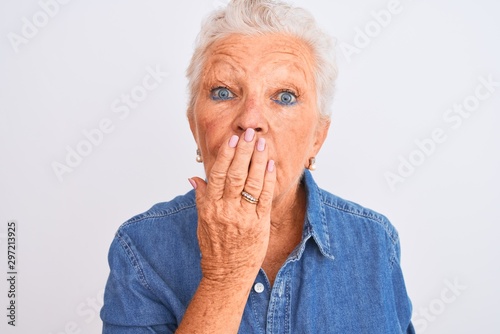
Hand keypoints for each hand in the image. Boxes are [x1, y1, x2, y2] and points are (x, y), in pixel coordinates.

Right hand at [189, 128, 275, 285]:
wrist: (226, 274)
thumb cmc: (214, 247)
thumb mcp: (202, 222)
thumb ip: (201, 197)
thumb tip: (194, 178)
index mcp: (210, 207)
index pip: (218, 175)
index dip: (226, 156)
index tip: (232, 140)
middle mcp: (226, 210)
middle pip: (236, 174)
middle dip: (244, 152)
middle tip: (249, 134)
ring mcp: (244, 217)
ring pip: (251, 183)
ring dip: (257, 161)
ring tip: (262, 144)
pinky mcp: (259, 224)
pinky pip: (264, 197)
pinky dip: (267, 180)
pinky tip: (270, 165)